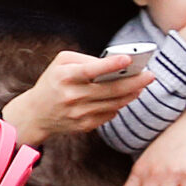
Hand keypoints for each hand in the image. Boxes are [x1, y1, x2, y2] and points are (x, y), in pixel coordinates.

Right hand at [0, 50, 154, 145]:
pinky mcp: (84, 126)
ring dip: (131, 94)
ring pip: (115, 104)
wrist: (36, 113)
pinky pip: (109, 115)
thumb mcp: (61, 63)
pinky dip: (118, 105)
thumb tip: (113, 64)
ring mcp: (79, 113)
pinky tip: (122, 98)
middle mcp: (72, 96)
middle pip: (111, 90)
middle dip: (135, 82)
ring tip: (141, 85)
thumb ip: (86, 59)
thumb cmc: (53, 82)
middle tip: (150, 75)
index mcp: (65, 77)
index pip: (91, 70)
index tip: (128, 59)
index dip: (111, 65)